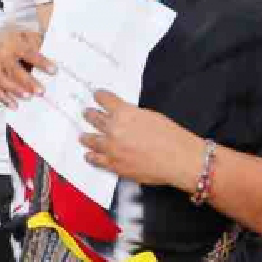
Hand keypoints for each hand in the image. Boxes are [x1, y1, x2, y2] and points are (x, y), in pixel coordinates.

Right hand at [0, 28, 52, 107]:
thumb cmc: (17, 38)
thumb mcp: (29, 35)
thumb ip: (40, 45)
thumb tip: (57, 57)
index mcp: (14, 44)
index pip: (29, 54)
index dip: (41, 62)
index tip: (53, 71)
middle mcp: (2, 55)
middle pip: (14, 70)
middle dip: (28, 82)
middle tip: (41, 92)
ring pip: (2, 80)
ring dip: (15, 90)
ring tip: (28, 97)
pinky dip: (5, 98)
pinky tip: (15, 106)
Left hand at [81, 92, 207, 189]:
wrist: (178, 159)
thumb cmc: (171, 137)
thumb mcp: (151, 116)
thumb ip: (133, 115)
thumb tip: (125, 118)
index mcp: (124, 113)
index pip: (105, 100)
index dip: (100, 96)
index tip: (97, 95)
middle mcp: (114, 129)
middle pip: (95, 119)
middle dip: (90, 115)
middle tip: (86, 113)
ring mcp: (112, 148)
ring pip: (92, 140)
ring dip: (86, 137)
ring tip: (83, 136)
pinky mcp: (115, 165)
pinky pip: (97, 159)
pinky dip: (91, 156)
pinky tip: (89, 155)